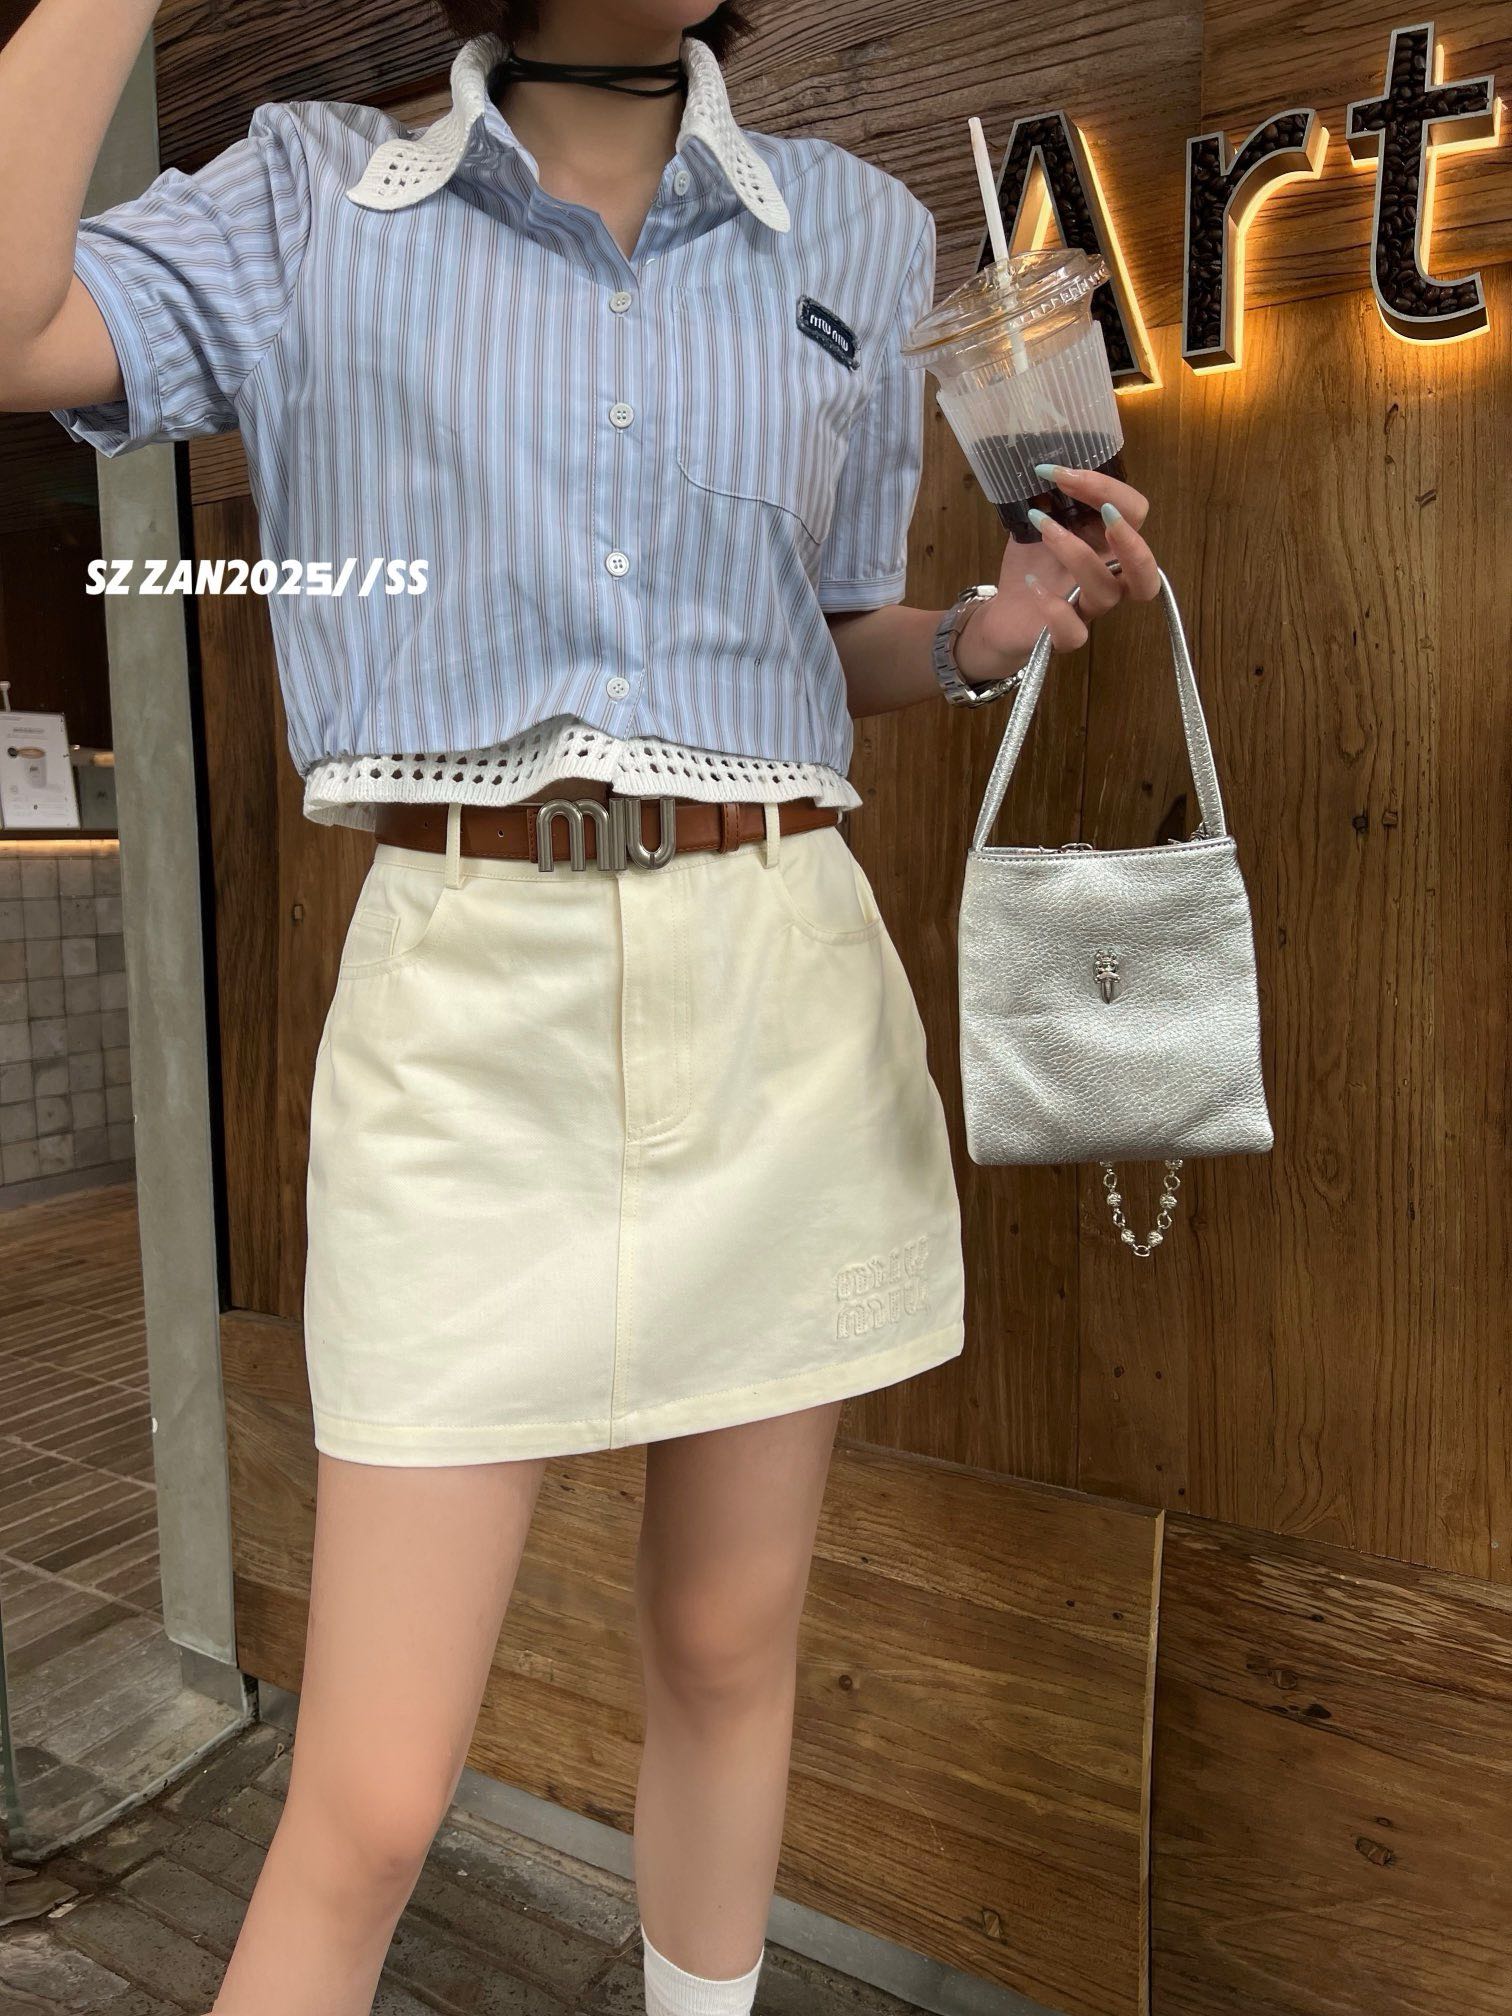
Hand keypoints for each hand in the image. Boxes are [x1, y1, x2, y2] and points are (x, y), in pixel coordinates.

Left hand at [951, 464, 1160, 684]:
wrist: (1006, 611)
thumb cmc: (1033, 563)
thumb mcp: (1041, 521)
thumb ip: (1051, 499)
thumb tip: (1044, 462)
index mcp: (1111, 544)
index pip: (1134, 513)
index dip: (1106, 488)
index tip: (1060, 473)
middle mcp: (1112, 578)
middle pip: (1146, 568)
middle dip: (1130, 537)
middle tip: (1103, 513)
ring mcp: (1092, 609)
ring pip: (1107, 592)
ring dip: (1076, 553)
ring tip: (1042, 526)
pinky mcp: (1067, 636)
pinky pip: (1075, 632)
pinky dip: (1054, 607)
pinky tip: (1032, 583)